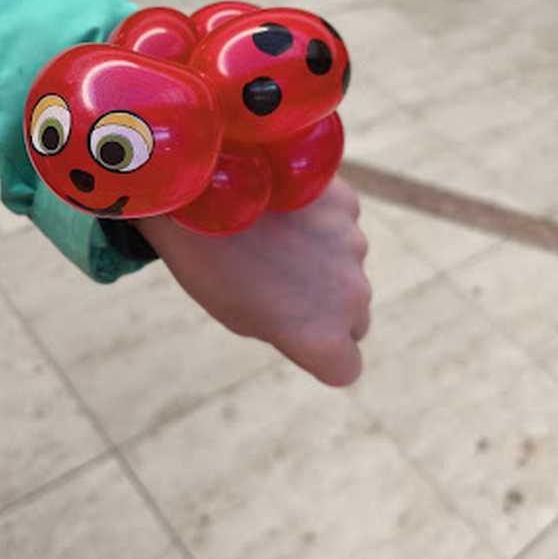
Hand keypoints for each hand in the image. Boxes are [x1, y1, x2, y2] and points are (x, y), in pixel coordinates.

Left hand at [138, 177, 370, 387]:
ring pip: (349, 266)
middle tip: (282, 284)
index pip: (346, 366)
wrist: (203, 192)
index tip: (299, 336)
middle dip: (328, 306)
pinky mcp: (349, 205)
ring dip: (324, 260)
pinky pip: (343, 224)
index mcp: (321, 337)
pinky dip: (321, 220)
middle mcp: (350, 297)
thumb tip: (308, 321)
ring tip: (273, 238)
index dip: (323, 356)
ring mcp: (353, 246)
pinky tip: (285, 208)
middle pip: (354, 316)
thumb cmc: (209, 263)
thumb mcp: (239, 316)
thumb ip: (288, 329)